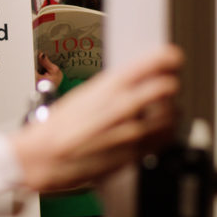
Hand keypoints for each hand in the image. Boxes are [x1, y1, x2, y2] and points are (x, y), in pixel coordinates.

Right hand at [12, 45, 181, 192]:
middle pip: (168, 87)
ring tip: (161, 108)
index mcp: (108, 87)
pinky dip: (166, 130)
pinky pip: (165, 138)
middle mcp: (123, 107)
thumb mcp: (83, 96)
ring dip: (170, 109)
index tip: (172, 58)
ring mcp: (132, 131)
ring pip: (171, 114)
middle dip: (169, 84)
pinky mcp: (135, 153)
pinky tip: (157, 128)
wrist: (45, 158)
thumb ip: (112, 89)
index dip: (167, 59)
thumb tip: (134, 81)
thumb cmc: (56, 129)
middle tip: (167, 83)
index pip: (152, 64)